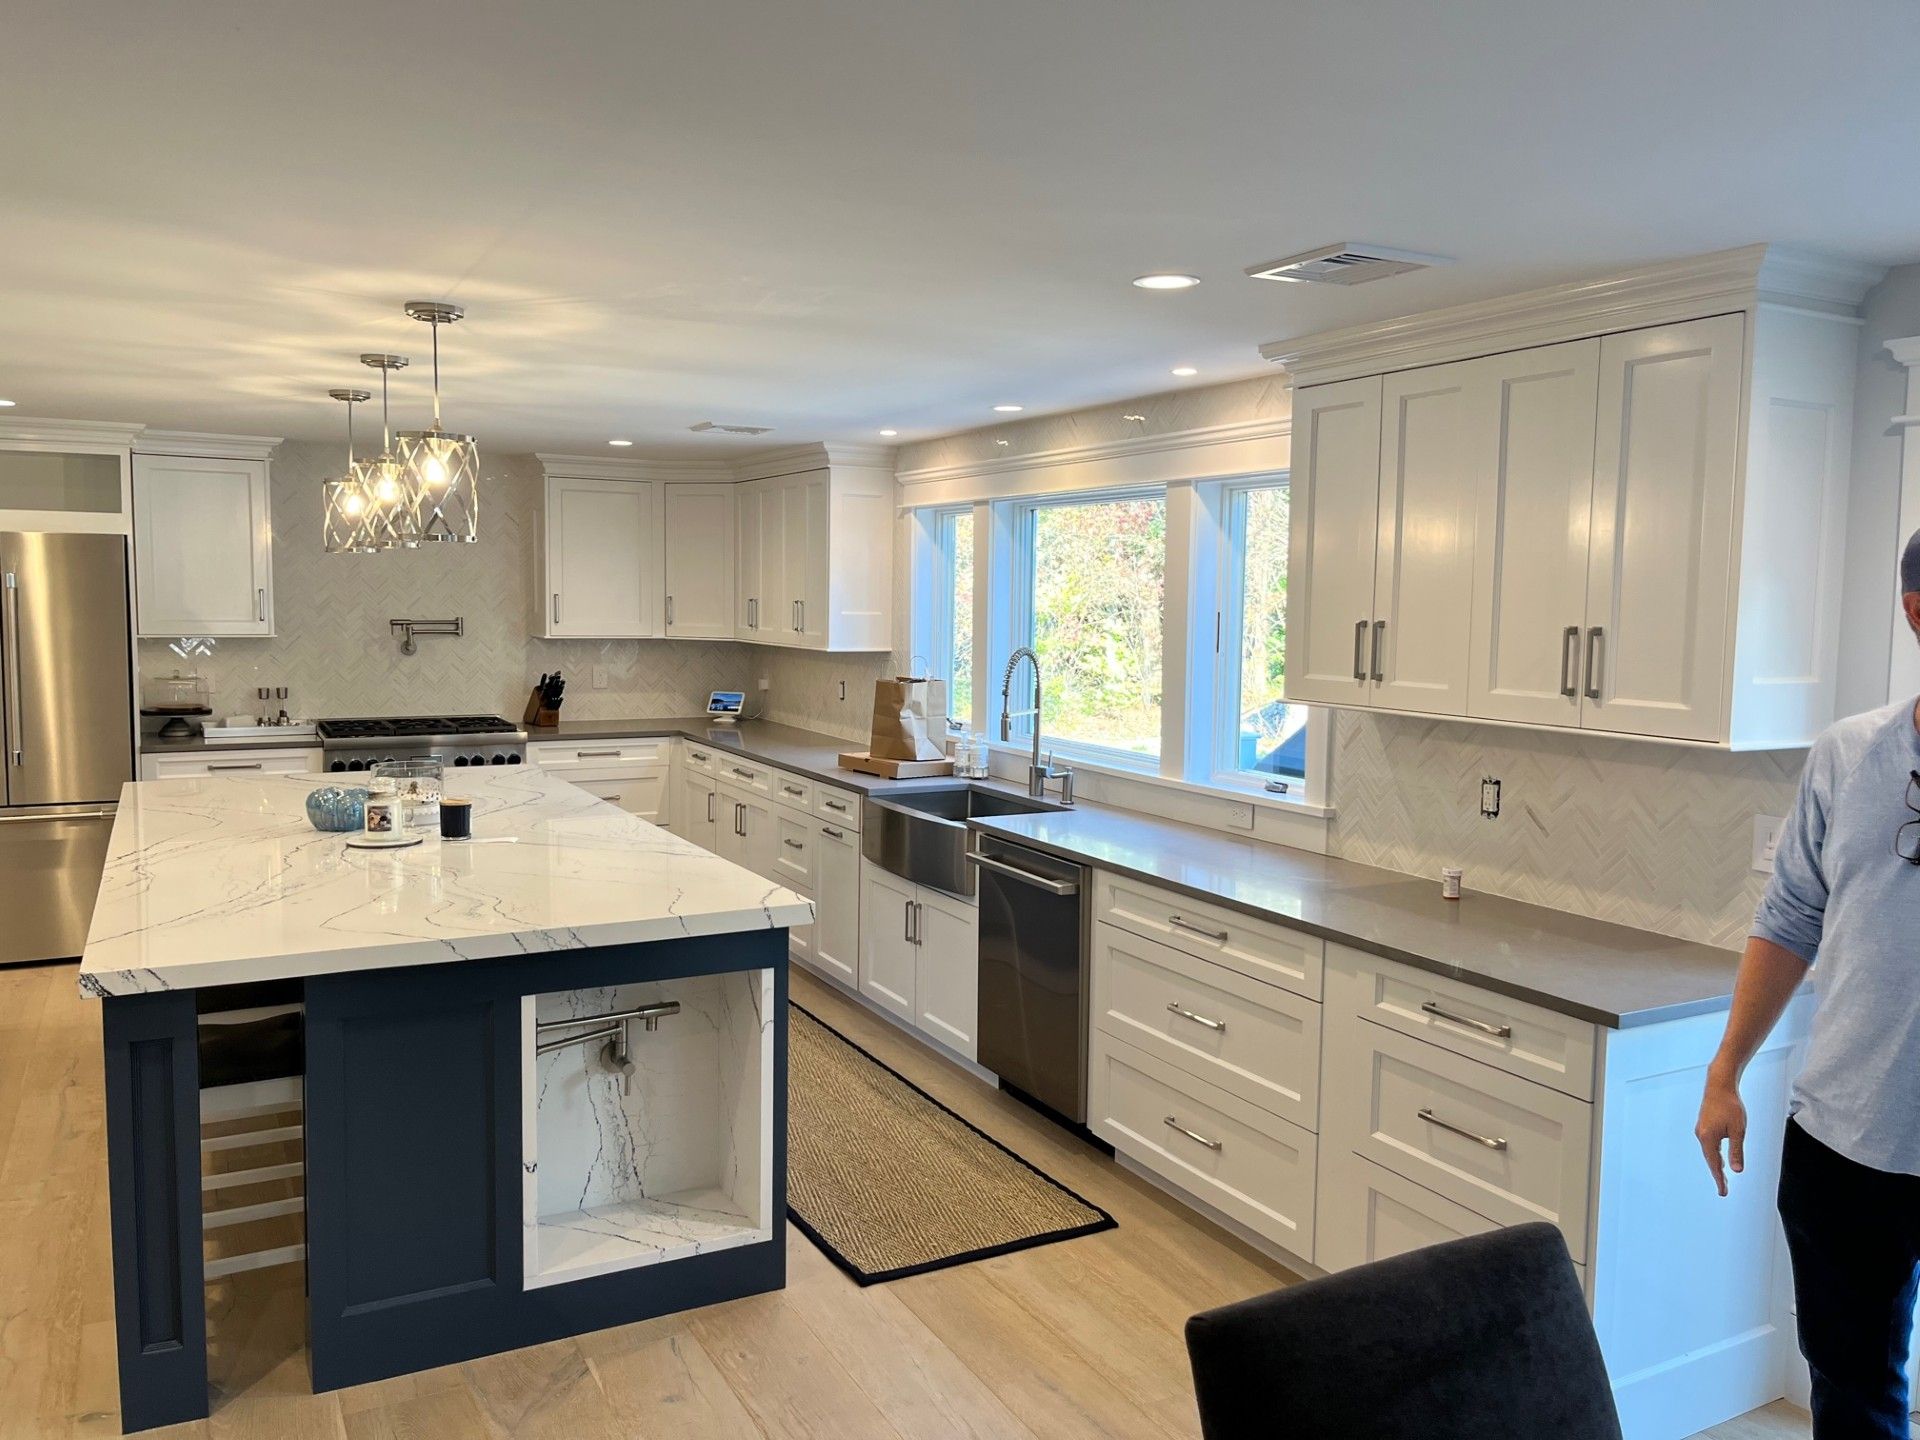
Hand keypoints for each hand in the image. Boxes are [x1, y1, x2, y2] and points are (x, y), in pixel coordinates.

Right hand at [1694, 1074, 1746, 1196]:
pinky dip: (1714, 1154)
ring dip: (1715, 1164)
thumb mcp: (1738, 1130)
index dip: (1720, 1179)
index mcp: (1708, 1139)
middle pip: (1710, 1160)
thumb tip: (1737, 1170)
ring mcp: (1701, 1130)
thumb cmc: (1731, 1107)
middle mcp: (1701, 1136)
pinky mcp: (1704, 1125)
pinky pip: (1708, 1144)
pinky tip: (1718, 1156)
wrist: (1719, 1085)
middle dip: (1717, 1174)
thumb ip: (1736, 1151)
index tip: (1723, 1192)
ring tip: (1722, 1176)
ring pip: (1709, 1152)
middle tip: (1723, 1189)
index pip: (1714, 1164)